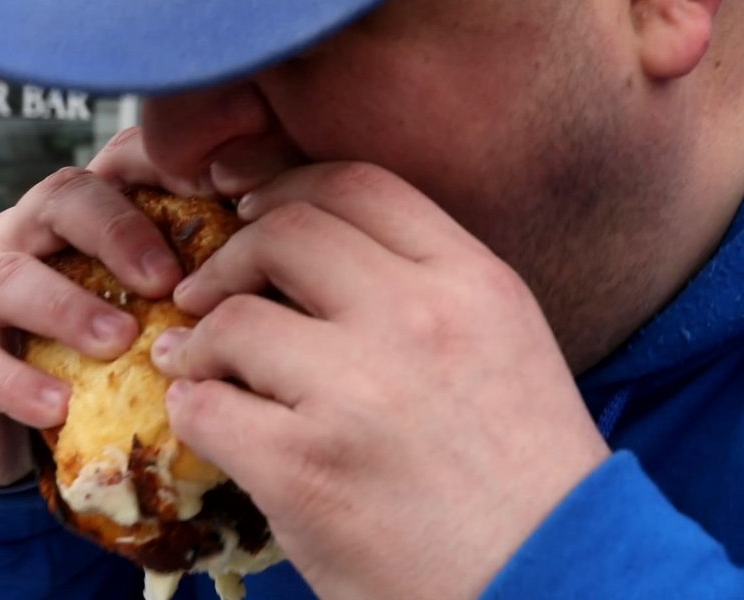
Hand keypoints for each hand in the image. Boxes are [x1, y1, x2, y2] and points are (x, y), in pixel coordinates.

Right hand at [0, 127, 302, 485]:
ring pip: (10, 273)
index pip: (118, 163)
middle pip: (64, 197)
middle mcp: (24, 236)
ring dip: (68, 305)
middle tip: (170, 278)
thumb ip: (188, 285)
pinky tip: (56, 406)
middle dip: (120, 230)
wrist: (4, 432)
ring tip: (121, 340)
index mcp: (79, 216)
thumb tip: (280, 268)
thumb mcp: (143, 315)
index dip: (166, 167)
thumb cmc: (90, 362)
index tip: (222, 191)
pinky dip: (15, 382)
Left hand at [151, 163, 610, 598]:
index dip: (285, 187)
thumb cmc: (529, 479)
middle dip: (227, 256)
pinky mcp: (304, 470)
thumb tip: (316, 255)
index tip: (251, 214)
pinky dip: (192, 410)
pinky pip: (206, 408)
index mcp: (473, 283)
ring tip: (199, 366)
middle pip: (283, 232)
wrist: (551, 584)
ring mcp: (356, 392)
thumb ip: (427, 287)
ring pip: (232, 321)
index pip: (357, 183)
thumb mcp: (506, 347)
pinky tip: (205, 420)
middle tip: (204, 291)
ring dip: (198, 343)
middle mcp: (417, 319)